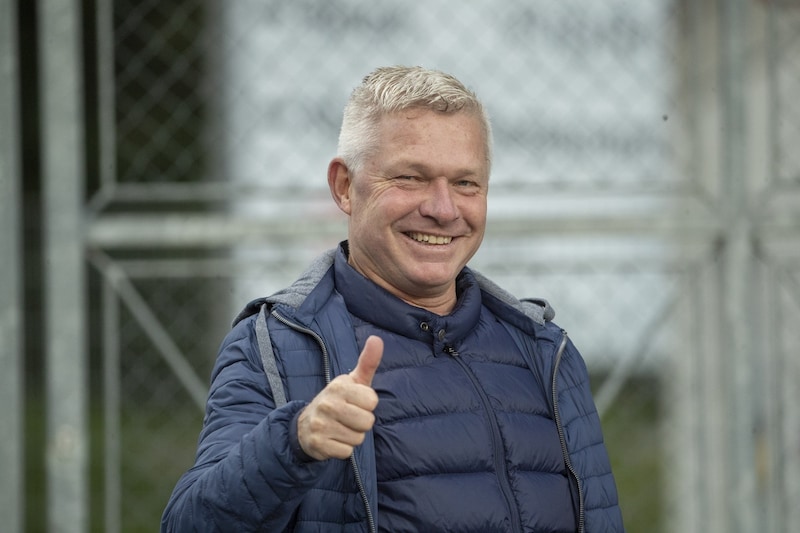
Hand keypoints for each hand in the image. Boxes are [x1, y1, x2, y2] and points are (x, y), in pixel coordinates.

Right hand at [297, 335, 382, 459]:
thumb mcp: (353, 381)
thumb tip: (377, 339)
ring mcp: (321, 425)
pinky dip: (343, 448)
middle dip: (362, 422)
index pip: (372, 401)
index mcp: (338, 386)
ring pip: (358, 438)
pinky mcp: (318, 444)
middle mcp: (327, 404)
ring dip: (353, 436)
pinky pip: (347, 452)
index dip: (367, 404)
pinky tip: (333, 439)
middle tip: (348, 417)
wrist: (306, 425)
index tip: (355, 402)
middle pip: (367, 422)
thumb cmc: (338, 400)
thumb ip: (368, 362)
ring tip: (340, 427)